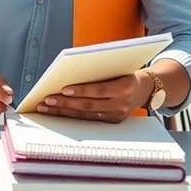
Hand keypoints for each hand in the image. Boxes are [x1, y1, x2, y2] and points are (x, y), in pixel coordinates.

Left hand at [36, 71, 150, 122]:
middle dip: (65, 103)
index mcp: (124, 88)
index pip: (99, 90)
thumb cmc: (125, 73)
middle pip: (88, 105)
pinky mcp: (111, 122)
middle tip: (46, 100)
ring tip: (45, 107)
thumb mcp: (117, 67)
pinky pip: (87, 119)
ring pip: (85, 114)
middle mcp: (121, 105)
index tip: (63, 89)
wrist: (145, 89)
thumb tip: (69, 72)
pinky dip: (70, 115)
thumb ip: (98, 71)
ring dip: (63, 111)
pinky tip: (56, 112)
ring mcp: (116, 116)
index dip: (81, 90)